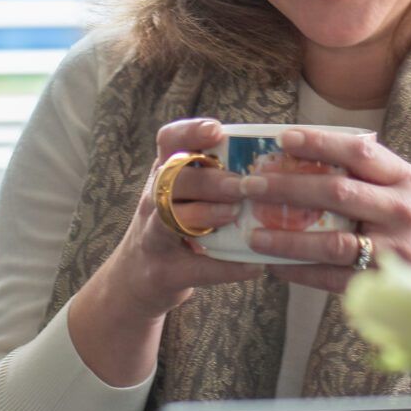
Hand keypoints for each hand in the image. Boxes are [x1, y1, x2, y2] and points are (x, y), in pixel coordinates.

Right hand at [66, 118, 266, 386]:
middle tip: (241, 185)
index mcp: (163, 176)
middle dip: (208, 180)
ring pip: (170, 219)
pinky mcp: (164, 273)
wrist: (135, 279)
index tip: (217, 130)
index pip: (167, 142)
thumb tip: (275, 168)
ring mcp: (153, 238)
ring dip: (206, 214)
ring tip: (235, 214)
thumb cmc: (174, 227)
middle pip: (172, 180)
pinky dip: (226, 267)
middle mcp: (152, 201)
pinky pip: (195, 268)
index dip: (190, 132)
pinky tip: (254, 266)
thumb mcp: (182, 196)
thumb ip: (213, 178)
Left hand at [238, 127, 410, 354]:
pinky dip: (302, 271)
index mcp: (408, 182)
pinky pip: (334, 276)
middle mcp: (400, 209)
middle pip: (334, 189)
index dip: (318, 141)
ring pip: (329, 236)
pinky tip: (277, 268)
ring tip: (253, 233)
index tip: (283, 137)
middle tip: (250, 184)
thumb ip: (387, 179)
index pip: (358, 151)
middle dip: (286, 185)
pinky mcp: (386, 283)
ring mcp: (394, 247)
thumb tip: (344, 149)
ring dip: (286, 234)